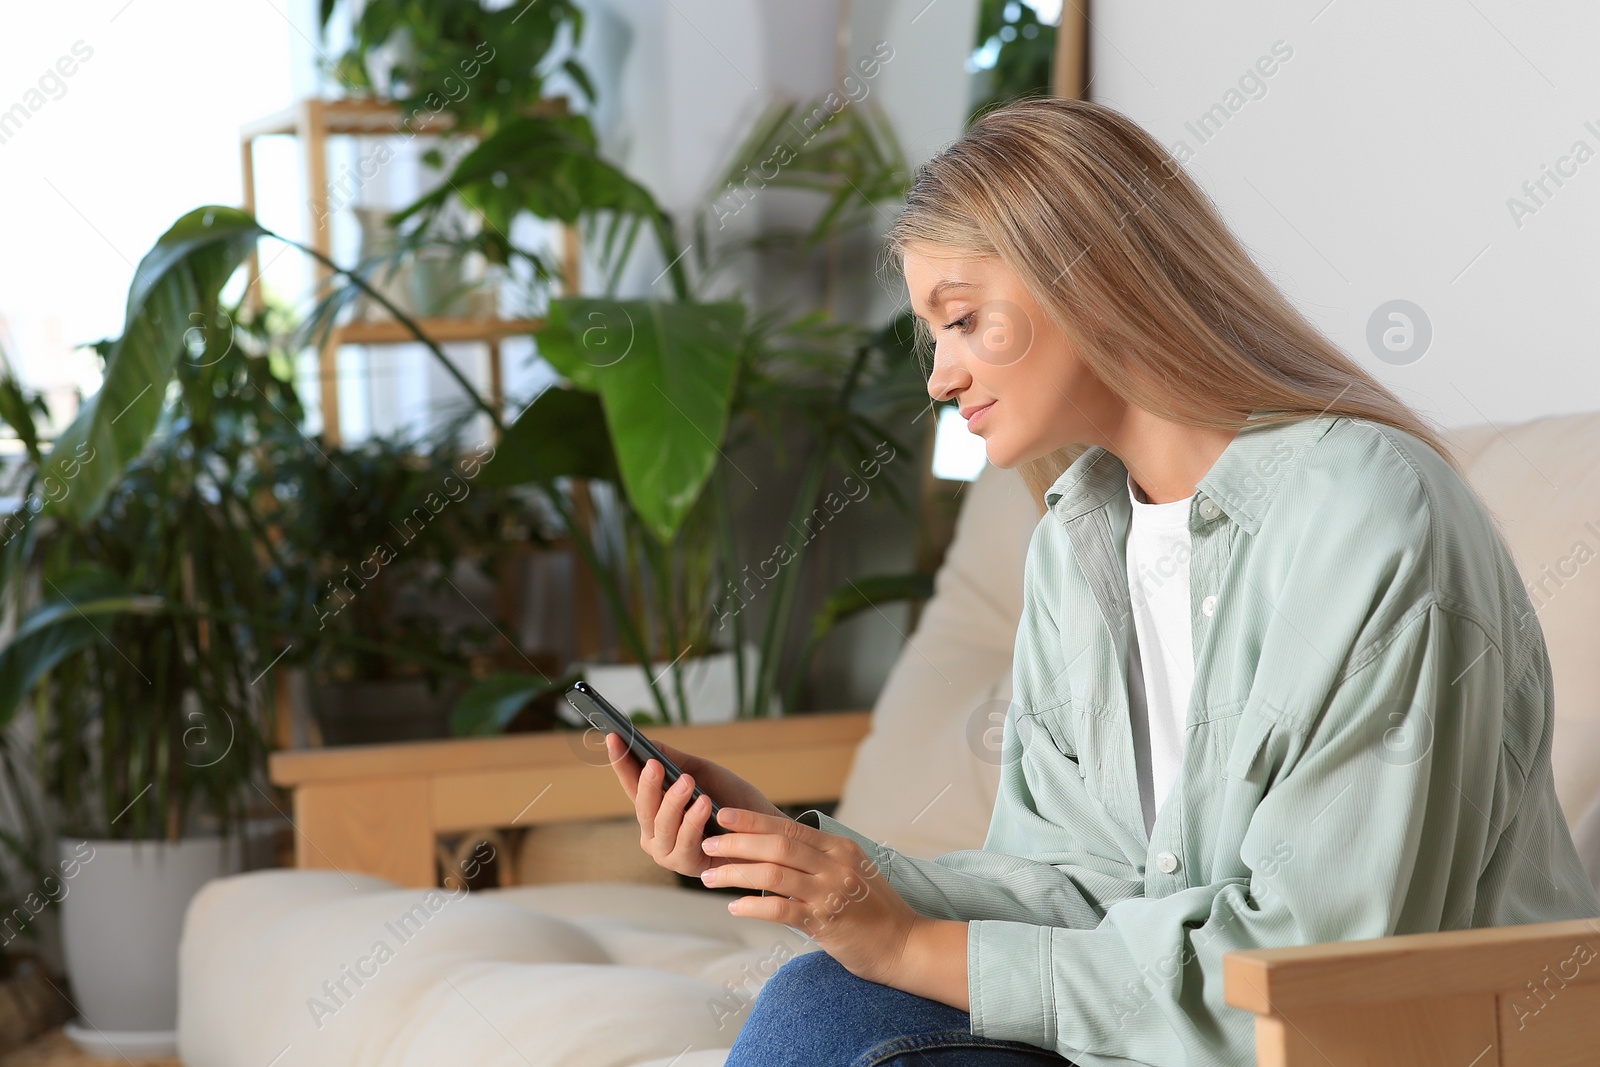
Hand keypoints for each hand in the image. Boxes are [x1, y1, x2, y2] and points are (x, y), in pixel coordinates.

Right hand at [605, 732, 782, 876]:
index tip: (613, 738)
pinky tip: (703, 805)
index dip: (621, 761)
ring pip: (660, 825)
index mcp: (655, 808)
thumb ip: (675, 760)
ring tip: (688, 782)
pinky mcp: (685, 865)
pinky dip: (693, 823)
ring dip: (673, 803)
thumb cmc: (733, 800)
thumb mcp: (704, 772)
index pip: (632, 783)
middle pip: (643, 806)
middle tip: (655, 764)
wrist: (766, 830)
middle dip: (648, 785)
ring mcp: (666, 851)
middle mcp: (654, 831)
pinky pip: (683, 843)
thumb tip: (648, 742)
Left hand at [696, 807, 927, 987]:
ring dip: (735, 874)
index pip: (788, 827)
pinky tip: (734, 907)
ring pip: (772, 874)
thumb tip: (776, 846)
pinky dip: (753, 906)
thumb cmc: (874, 909)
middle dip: (736, 843)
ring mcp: (830, 893)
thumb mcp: (852, 871)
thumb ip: (819, 858)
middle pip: (776, 846)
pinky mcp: (825, 923)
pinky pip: (780, 910)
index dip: (752, 820)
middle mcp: (835, 865)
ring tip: (710, 877)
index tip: (723, 815)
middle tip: (709, 846)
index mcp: (839, 848)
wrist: (904, 944)